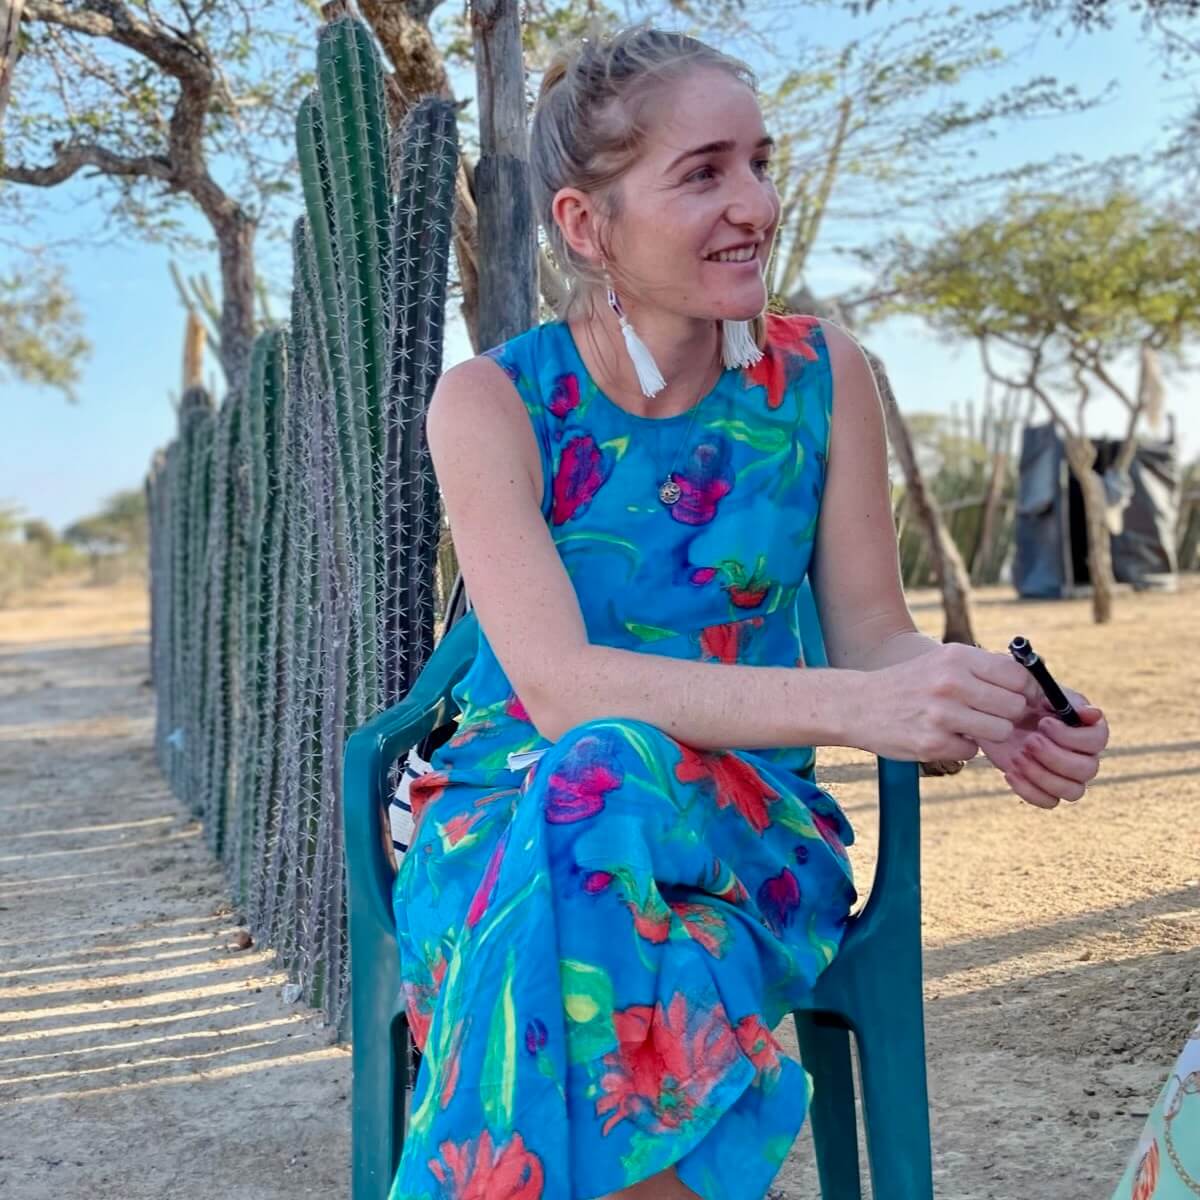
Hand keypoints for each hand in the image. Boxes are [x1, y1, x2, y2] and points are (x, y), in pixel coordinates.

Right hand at [863, 643, 1031, 762]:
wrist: (857, 704)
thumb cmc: (907, 684)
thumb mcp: (940, 662)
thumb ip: (981, 669)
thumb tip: (1031, 682)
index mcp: (955, 657)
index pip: (1017, 675)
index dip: (1027, 691)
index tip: (1022, 699)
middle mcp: (950, 682)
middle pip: (1014, 706)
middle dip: (1006, 714)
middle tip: (986, 714)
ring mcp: (941, 714)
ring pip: (999, 731)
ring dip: (987, 733)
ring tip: (964, 725)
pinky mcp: (932, 742)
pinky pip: (972, 751)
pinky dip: (961, 747)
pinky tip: (941, 736)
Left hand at [977, 686, 1108, 808]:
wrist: (993, 718)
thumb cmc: (1021, 701)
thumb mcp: (1038, 691)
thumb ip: (1065, 700)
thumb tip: (1093, 714)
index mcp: (1088, 729)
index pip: (1097, 740)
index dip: (1071, 736)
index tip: (1044, 723)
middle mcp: (1084, 755)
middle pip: (1087, 770)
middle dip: (1054, 757)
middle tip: (1028, 741)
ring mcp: (1067, 776)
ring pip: (1073, 791)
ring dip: (1042, 775)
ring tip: (1016, 756)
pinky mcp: (1046, 789)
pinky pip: (1049, 802)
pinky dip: (1029, 790)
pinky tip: (1010, 772)